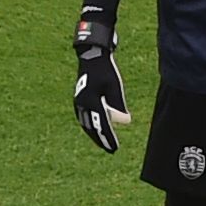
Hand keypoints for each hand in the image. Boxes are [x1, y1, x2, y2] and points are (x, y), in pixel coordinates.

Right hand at [73, 10, 130, 155]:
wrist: (91, 56)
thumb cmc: (106, 71)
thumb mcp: (115, 87)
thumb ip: (119, 105)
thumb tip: (127, 121)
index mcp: (91, 102)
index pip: (101, 125)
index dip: (108, 138)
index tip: (114, 148)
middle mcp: (82, 104)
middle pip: (92, 127)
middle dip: (101, 139)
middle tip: (110, 149)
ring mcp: (78, 102)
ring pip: (86, 123)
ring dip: (94, 134)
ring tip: (102, 142)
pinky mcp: (78, 99)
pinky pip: (84, 117)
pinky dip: (90, 125)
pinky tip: (96, 129)